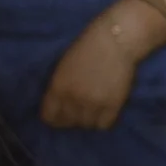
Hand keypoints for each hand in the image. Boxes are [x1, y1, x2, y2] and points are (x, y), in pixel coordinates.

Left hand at [38, 13, 142, 131]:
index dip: (54, 117)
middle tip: (79, 109)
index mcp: (57, 87)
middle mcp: (73, 99)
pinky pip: (104, 125)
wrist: (116, 39)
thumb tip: (58, 105)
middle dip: (72, 118)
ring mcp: (93, 104)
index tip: (60, 114)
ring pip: (86, 126)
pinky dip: (104, 121)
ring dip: (89, 119)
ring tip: (94, 108)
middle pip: (68, 123)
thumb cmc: (88, 46)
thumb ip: (60, 87)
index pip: (49, 117)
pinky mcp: (113, 106)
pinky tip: (105, 110)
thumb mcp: (64, 66)